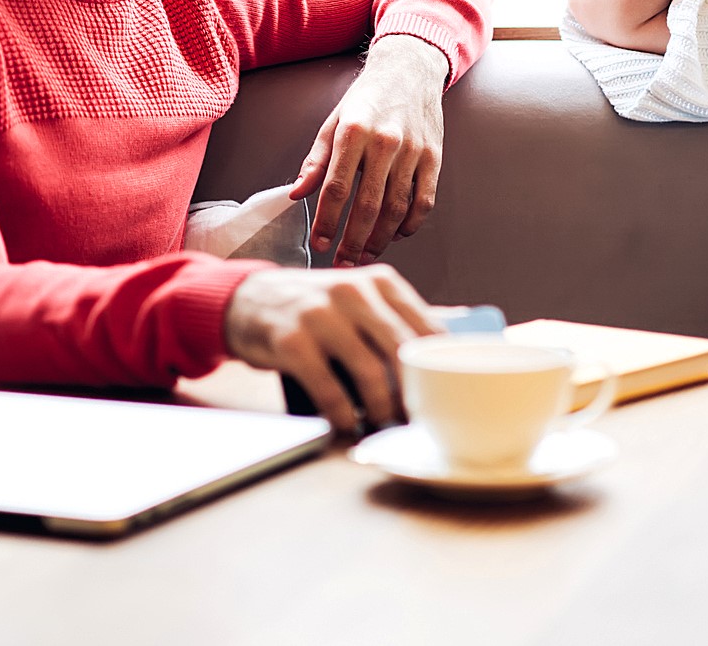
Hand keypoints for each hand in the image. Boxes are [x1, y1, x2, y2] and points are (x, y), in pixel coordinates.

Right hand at [223, 265, 440, 431]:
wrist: (247, 300)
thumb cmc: (314, 306)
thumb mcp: (360, 298)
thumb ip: (402, 314)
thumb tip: (460, 328)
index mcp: (380, 282)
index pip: (428, 327)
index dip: (441, 368)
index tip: (447, 396)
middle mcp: (353, 292)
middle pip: (403, 351)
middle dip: (416, 393)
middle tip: (420, 419)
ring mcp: (321, 315)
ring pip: (370, 372)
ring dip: (382, 408)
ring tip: (386, 425)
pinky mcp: (292, 341)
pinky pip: (329, 388)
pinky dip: (343, 414)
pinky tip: (349, 425)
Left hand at [290, 35, 449, 265]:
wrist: (410, 70)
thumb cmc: (366, 99)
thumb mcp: (333, 121)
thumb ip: (316, 160)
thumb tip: (297, 194)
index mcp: (353, 132)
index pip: (337, 189)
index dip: (327, 223)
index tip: (320, 245)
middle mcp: (385, 142)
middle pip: (369, 206)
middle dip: (353, 241)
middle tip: (342, 262)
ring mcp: (413, 151)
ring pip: (397, 209)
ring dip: (380, 238)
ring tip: (365, 254)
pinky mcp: (434, 157)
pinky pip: (424, 201)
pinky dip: (410, 224)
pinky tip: (396, 235)